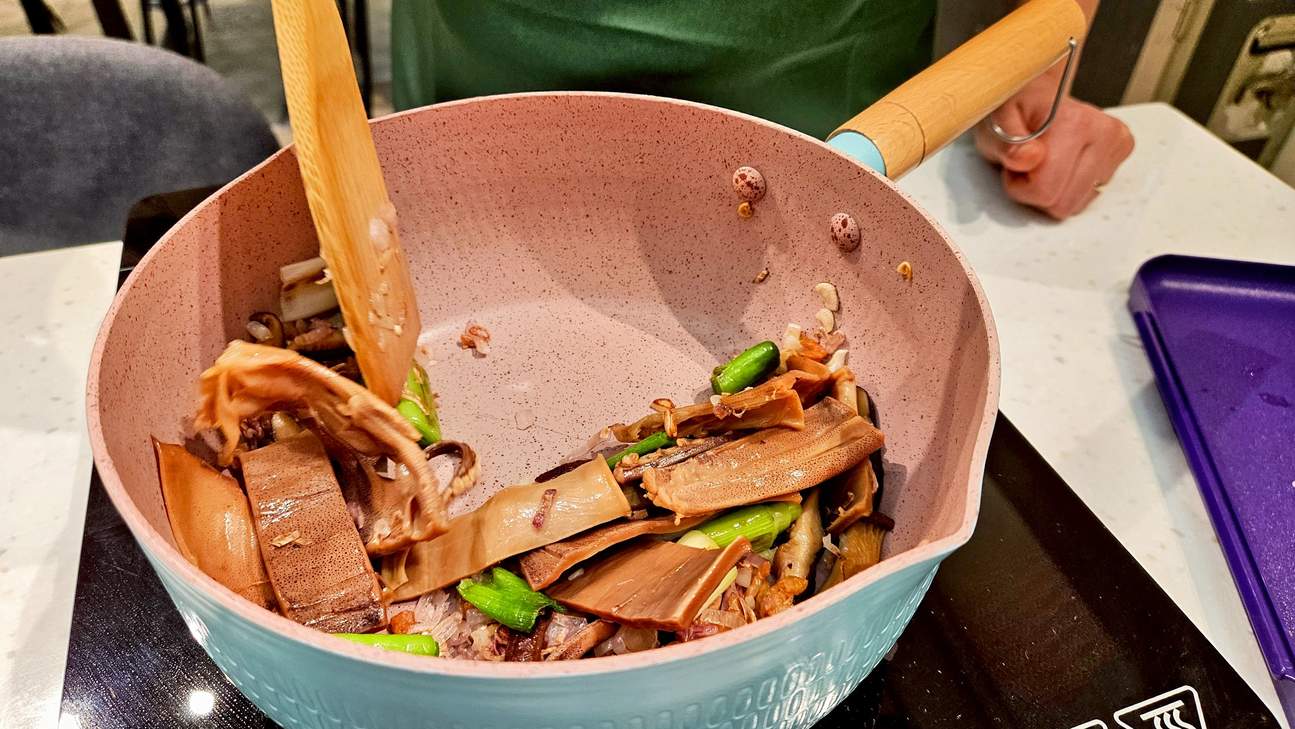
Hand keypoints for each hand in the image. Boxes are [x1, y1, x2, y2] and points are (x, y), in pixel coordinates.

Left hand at [974, 77, 1133, 219]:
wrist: (1035, 93)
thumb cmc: (1015, 109)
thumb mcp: (996, 125)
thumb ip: (1006, 145)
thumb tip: (1028, 158)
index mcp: (1074, 123)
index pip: (1045, 192)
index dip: (1020, 187)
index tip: (1016, 165)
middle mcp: (1103, 131)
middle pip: (1064, 204)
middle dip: (1038, 191)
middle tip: (1028, 164)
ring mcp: (1116, 142)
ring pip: (1077, 203)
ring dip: (1054, 189)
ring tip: (1044, 161)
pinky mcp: (1121, 151)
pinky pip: (1088, 196)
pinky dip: (1070, 186)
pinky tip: (1062, 162)